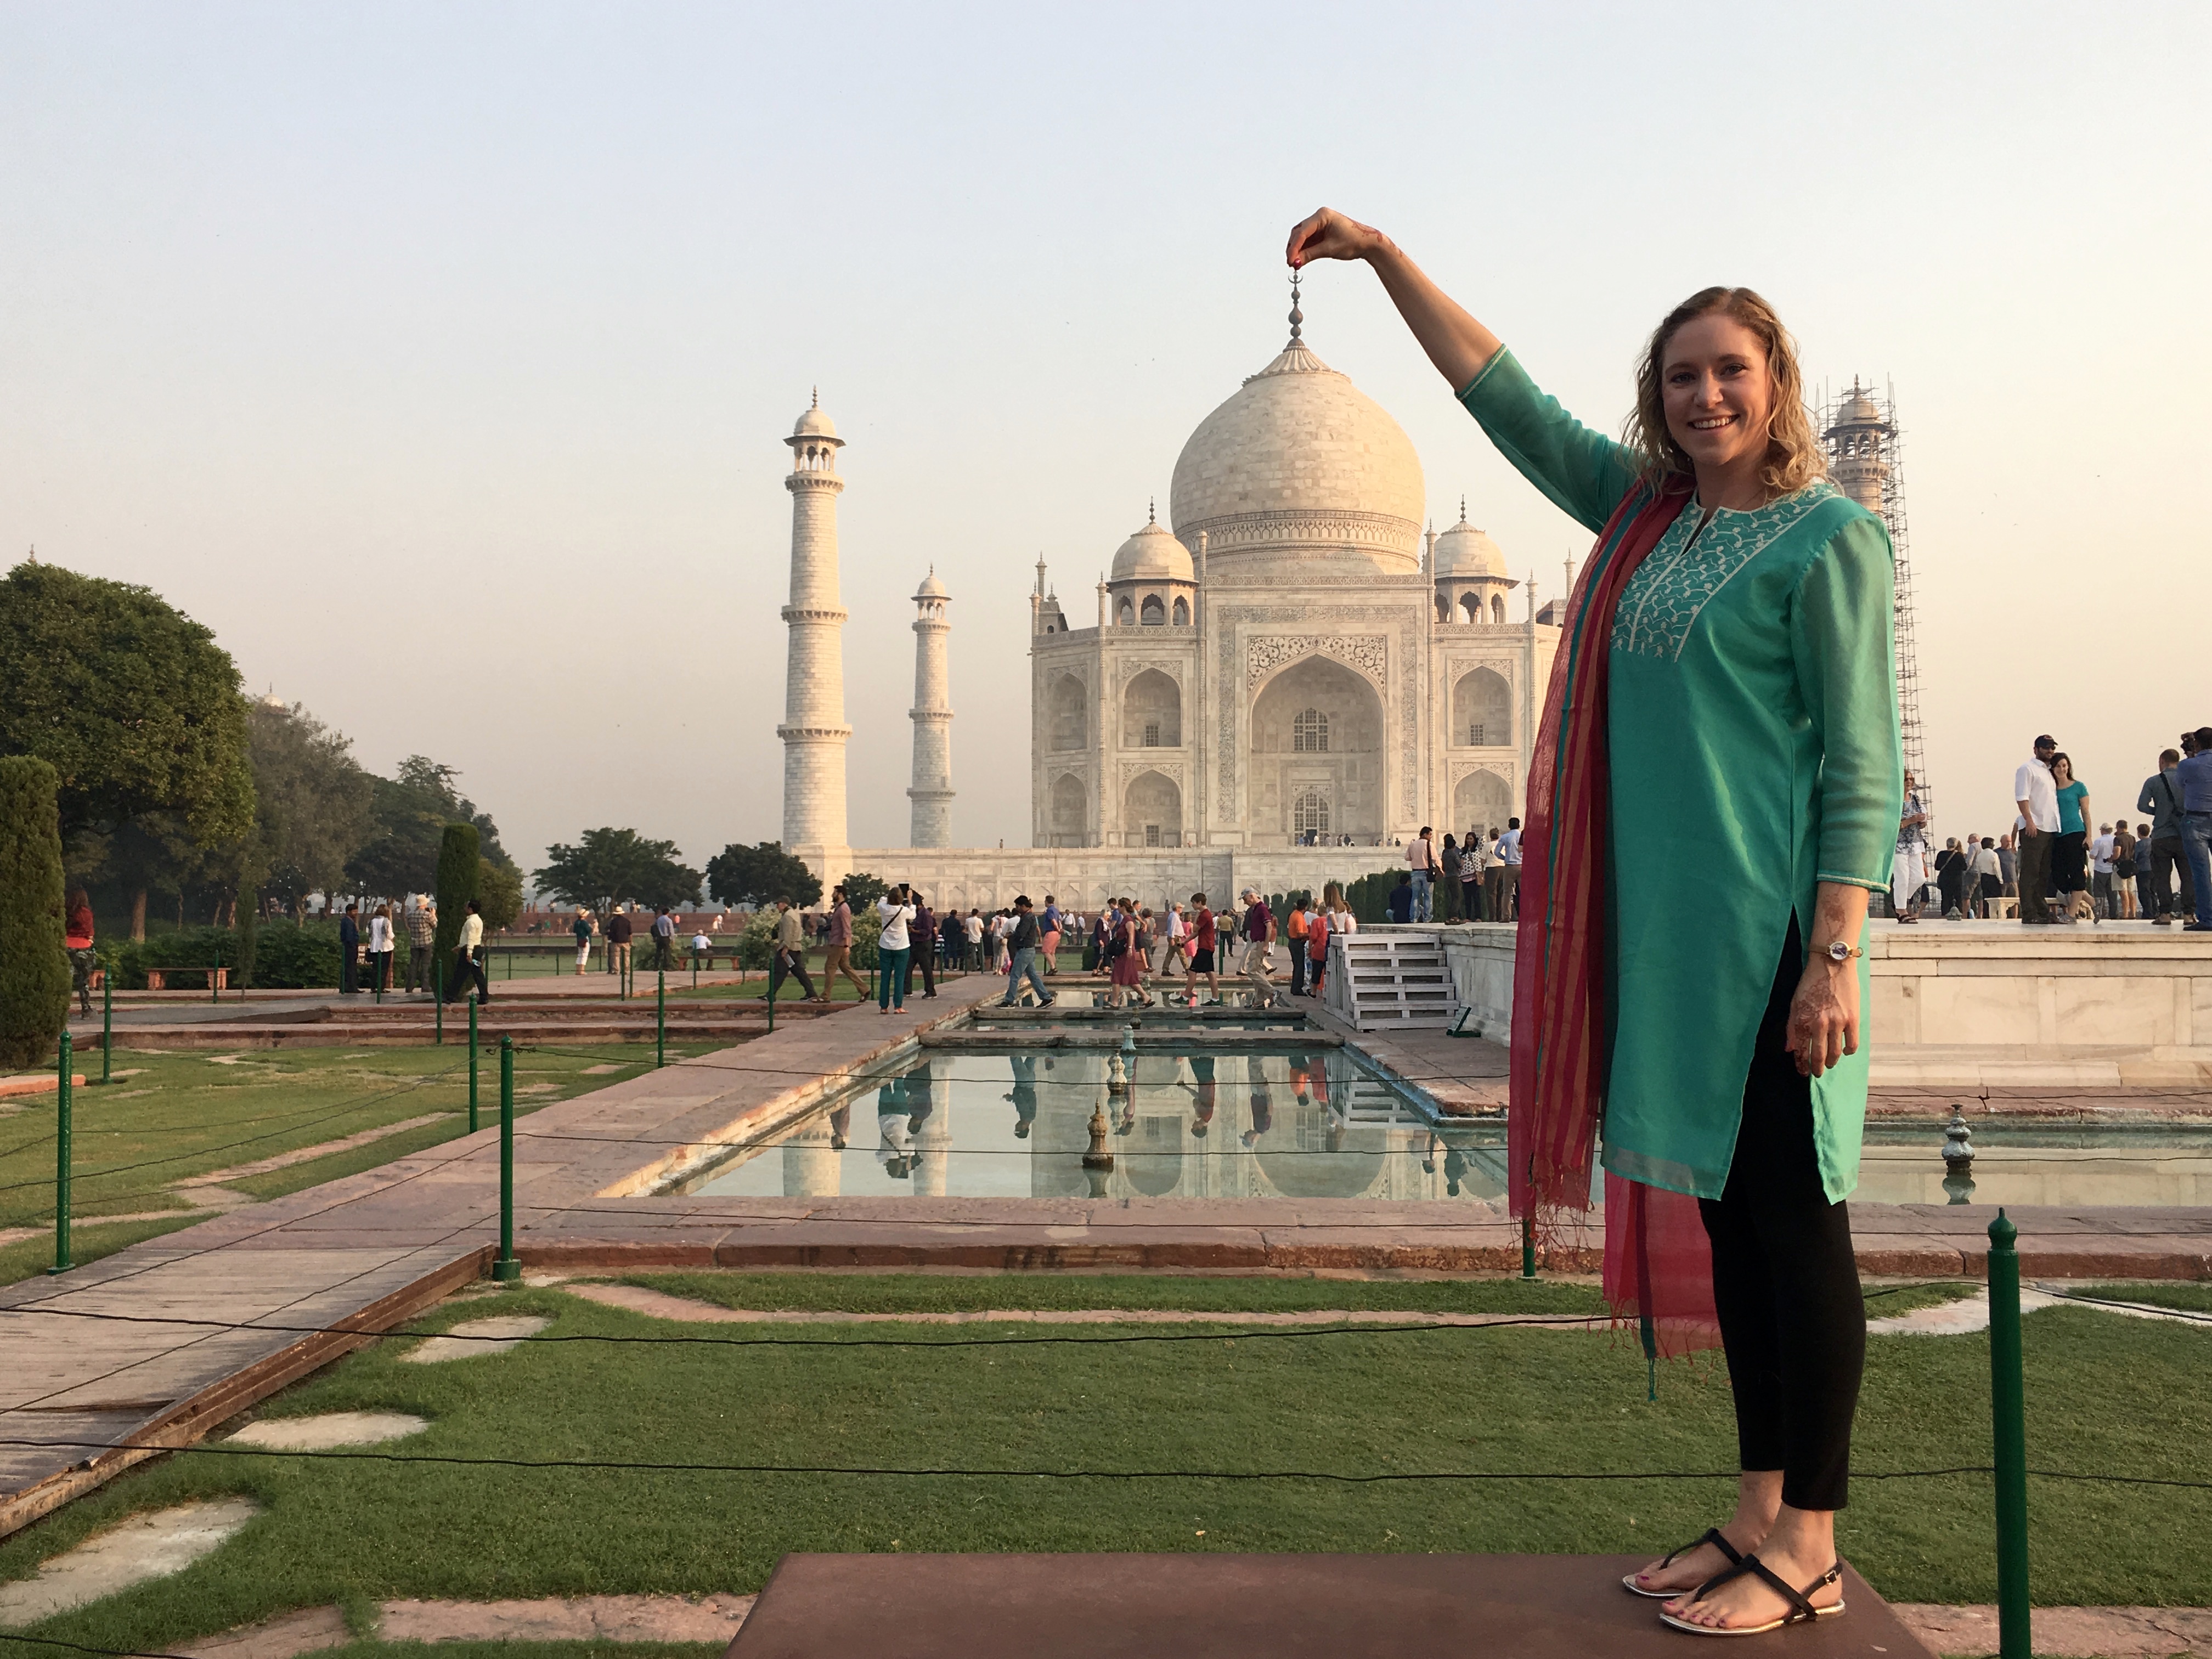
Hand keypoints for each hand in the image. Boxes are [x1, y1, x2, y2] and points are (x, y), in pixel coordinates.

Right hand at [1286, 207, 1386, 267]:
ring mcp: (1319, 224)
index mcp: (1322, 215)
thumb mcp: (1330, 249)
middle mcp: (1319, 217)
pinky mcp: (1321, 231)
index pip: (1302, 232)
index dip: (1294, 247)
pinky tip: (1301, 259)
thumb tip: (1296, 262)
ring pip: (1302, 237)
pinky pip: (1308, 240)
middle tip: (1291, 263)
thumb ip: (1310, 254)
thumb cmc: (1353, 241)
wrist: (1367, 243)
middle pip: (1299, 233)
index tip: (1290, 260)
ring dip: (1297, 250)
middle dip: (1294, 248)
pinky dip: (1304, 249)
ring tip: (1295, 263)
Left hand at [1785, 956, 1859, 1078]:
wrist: (1831, 964)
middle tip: (1817, 1073)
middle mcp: (1819, 1024)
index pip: (1801, 1051)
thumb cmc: (1810, 983)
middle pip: (1819, 1056)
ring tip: (1830, 1063)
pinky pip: (1852, 1043)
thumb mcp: (1794, 1004)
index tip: (1803, 1072)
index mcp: (1803, 1021)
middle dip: (1817, 1068)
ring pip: (1836, 1053)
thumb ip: (1791, 1028)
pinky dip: (1848, 1051)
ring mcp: (1837, 1022)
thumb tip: (1790, 1049)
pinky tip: (1845, 1052)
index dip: (1801, 1065)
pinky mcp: (1852, 1019)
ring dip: (1832, 1062)